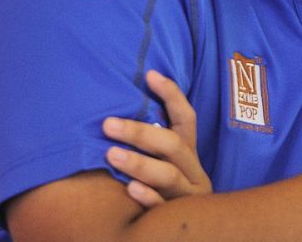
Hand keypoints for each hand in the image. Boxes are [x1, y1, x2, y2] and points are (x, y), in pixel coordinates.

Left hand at [102, 70, 212, 207]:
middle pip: (173, 145)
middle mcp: (194, 171)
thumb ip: (151, 142)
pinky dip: (147, 197)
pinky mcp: (180, 219)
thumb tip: (115, 112)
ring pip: (168, 175)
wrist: (188, 232)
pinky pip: (163, 208)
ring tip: (110, 155)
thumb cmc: (161, 190)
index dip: (171, 95)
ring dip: (139, 163)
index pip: (187, 118)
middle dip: (140, 133)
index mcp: (189, 153)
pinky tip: (129, 189)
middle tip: (108, 125)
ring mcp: (189, 196)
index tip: (149, 74)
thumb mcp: (163, 164)